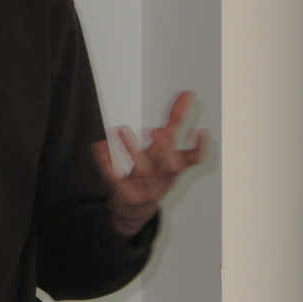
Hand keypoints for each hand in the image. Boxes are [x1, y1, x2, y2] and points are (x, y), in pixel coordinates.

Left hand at [93, 90, 208, 236]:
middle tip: (157, 132)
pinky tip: (101, 146)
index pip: (193, 159)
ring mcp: (148, 188)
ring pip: (143, 171)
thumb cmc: (154, 170)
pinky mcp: (129, 194)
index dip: (200, 148)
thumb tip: (187, 94)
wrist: (135, 207)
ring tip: (122, 129)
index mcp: (176, 166)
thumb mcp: (164, 146)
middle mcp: (165, 178)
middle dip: (165, 150)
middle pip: (170, 168)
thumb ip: (175, 119)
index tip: (201, 130)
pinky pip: (117, 179)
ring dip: (132, 149)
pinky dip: (107, 163)